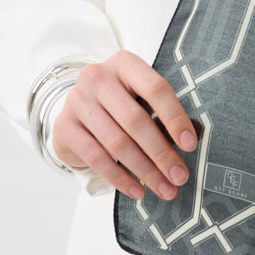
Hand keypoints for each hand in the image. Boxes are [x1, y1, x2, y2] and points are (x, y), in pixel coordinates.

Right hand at [51, 49, 199, 200]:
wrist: (77, 112)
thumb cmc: (119, 104)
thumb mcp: (138, 97)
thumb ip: (159, 113)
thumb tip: (187, 145)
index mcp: (124, 64)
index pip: (156, 89)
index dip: (175, 118)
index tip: (190, 144)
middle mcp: (98, 77)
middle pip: (136, 120)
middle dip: (162, 153)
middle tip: (180, 177)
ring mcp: (77, 100)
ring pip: (118, 143)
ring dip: (145, 171)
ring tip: (165, 189)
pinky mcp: (64, 126)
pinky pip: (96, 158)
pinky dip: (120, 178)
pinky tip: (137, 190)